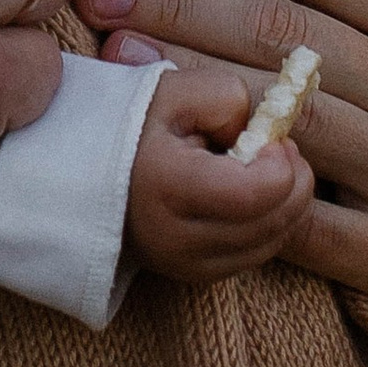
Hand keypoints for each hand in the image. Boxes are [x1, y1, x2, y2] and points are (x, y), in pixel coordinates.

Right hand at [124, 69, 312, 283]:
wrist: (75, 173)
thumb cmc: (125, 124)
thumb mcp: (172, 90)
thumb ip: (227, 98)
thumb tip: (265, 134)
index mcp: (166, 188)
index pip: (257, 192)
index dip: (280, 160)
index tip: (264, 134)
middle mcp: (177, 239)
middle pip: (274, 220)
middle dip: (292, 178)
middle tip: (274, 146)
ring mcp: (184, 266)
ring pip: (272, 242)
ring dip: (282, 202)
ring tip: (257, 167)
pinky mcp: (193, 276)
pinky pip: (256, 255)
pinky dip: (266, 224)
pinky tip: (246, 195)